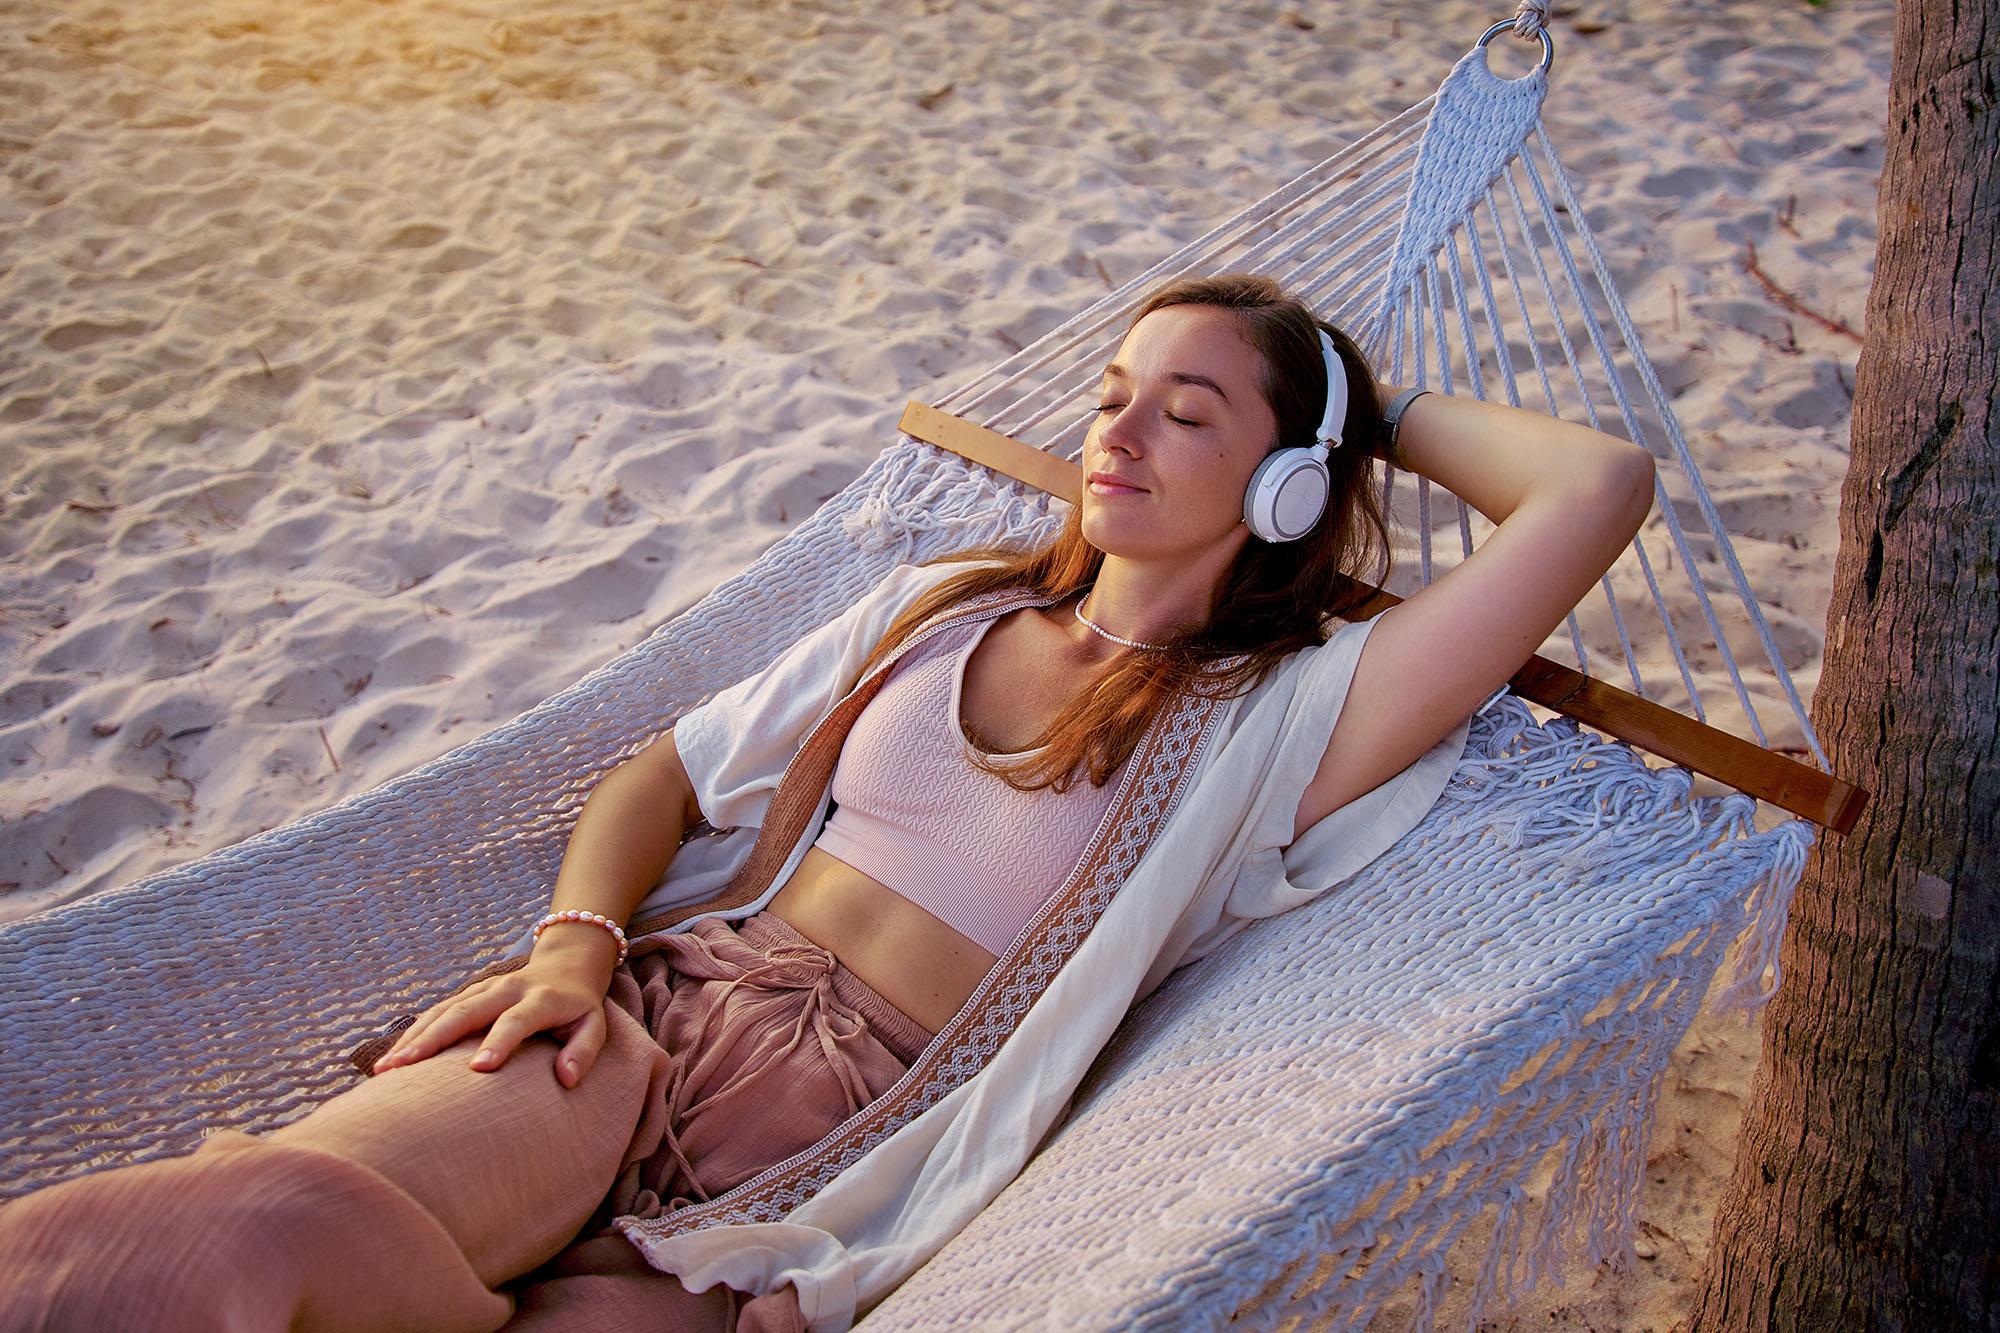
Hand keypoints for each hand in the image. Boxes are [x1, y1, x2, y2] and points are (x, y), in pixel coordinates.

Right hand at [371, 957, 610, 1087]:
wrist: (566, 964)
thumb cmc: (579, 1007)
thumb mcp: (594, 1026)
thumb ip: (583, 1051)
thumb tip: (565, 1079)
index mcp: (539, 999)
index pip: (515, 1021)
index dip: (499, 1042)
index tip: (479, 1068)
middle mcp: (506, 990)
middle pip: (465, 1012)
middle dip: (433, 1040)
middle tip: (403, 1069)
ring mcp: (483, 989)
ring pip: (443, 1010)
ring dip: (413, 1038)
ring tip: (385, 1070)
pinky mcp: (468, 993)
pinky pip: (436, 1012)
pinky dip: (412, 1033)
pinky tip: (390, 1059)